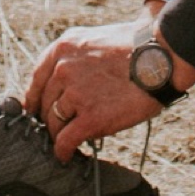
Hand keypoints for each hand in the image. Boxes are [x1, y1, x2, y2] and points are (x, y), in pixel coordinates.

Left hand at [26, 19, 194, 160]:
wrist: (160, 58)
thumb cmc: (135, 48)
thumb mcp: (95, 40)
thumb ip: (75, 58)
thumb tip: (65, 82)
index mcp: (63, 48)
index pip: (36, 79)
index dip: (35, 99)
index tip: (36, 112)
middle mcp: (63, 69)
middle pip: (44, 104)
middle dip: (49, 119)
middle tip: (56, 130)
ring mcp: (75, 93)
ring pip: (53, 123)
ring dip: (58, 135)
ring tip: (65, 142)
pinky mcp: (90, 117)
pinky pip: (65, 141)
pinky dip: (62, 152)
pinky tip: (66, 156)